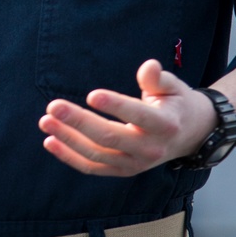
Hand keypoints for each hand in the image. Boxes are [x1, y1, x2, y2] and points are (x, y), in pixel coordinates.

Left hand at [39, 59, 216, 176]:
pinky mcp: (122, 170)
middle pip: (110, 137)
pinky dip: (70, 157)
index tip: (92, 94)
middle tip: (53, 105)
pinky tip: (50, 142)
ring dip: (68, 139)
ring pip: (97, 155)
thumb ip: (158, 78)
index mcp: (165, 125)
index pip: (138, 116)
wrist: (189, 136)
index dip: (116, 106)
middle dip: (79, 122)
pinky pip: (92, 167)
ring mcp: (135, 164)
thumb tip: (149, 66)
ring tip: (46, 121)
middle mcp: (150, 149)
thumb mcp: (174, 87)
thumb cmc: (176, 104)